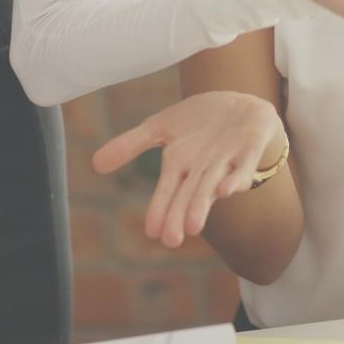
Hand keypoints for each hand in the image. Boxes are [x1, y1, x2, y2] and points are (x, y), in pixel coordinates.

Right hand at [91, 91, 285, 247]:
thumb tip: (94, 165)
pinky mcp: (248, 150)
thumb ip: (131, 145)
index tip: (152, 232)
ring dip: (203, 204)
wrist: (239, 104)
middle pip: (189, 195)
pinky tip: (228, 190)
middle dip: (181, 215)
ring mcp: (226, 161)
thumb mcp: (161, 127)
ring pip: (213, 186)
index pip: (168, 192)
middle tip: (172, 240)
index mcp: (180, 166)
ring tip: (194, 225)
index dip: (160, 209)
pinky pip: (243, 166)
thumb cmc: (198, 122)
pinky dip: (236, 178)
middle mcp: (203, 169)